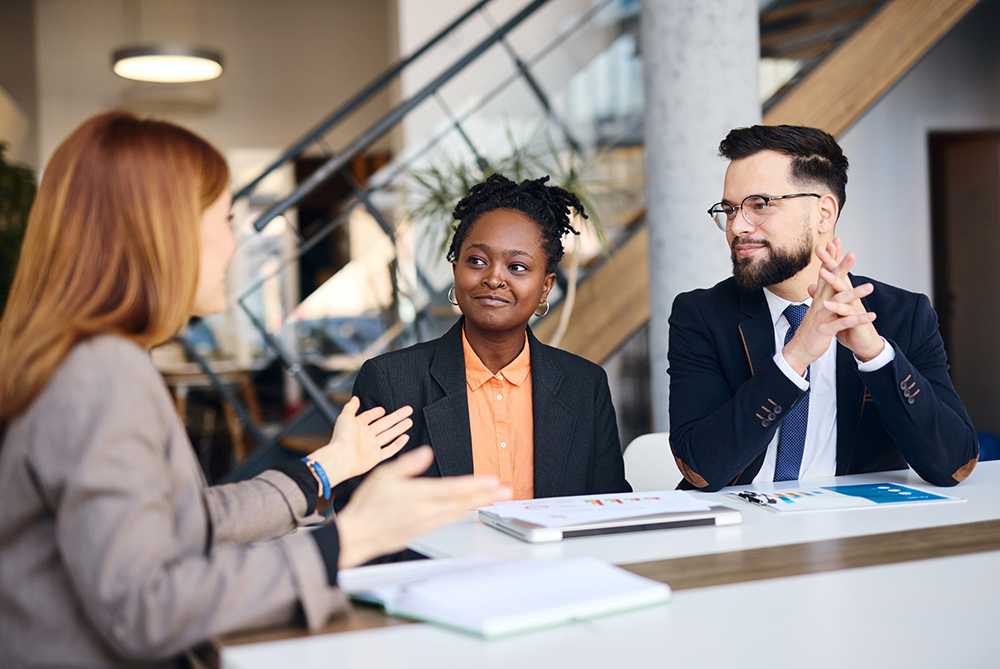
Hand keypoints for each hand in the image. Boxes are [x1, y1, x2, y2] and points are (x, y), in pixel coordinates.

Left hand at [306, 397, 413, 488]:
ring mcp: (372, 446)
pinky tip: (405, 437)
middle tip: (408, 410)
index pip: (369, 417)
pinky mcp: (376, 456)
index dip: (376, 413)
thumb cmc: (341, 438)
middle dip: (397, 417)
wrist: (342, 457)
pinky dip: (398, 444)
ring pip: (389, 435)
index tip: (383, 409)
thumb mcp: (345, 416)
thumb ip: (351, 407)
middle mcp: (366, 436)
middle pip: (385, 424)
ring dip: (399, 428)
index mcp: (358, 426)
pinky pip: (390, 449)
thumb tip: (355, 398)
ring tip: (409, 421)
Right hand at [335, 446, 510, 567]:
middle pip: (461, 502)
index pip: (453, 489)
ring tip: (492, 498)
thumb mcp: (384, 474)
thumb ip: (408, 463)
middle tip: (506, 491)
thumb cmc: (367, 505)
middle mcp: (425, 511)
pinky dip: (461, 513)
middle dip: (485, 496)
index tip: (493, 481)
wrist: (357, 534)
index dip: (476, 485)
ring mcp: (425, 523)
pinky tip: (467, 509)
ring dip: (476, 505)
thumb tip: (426, 452)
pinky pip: (447, 521)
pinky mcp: (421, 531)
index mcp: (418, 495)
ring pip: (457, 513)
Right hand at [783, 238, 881, 374]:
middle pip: (831, 282)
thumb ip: (819, 295)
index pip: (825, 274)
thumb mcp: (815, 309)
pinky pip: (843, 323)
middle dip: (841, 267)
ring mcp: (822, 315)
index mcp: (819, 298)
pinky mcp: (825, 329)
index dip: (830, 258)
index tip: (835, 243)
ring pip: (839, 301)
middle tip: (852, 254)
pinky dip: (857, 319)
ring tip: (870, 287)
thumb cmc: (810, 329)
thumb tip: (819, 283)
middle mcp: (819, 303)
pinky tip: (871, 315)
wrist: (799, 349)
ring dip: (855, 293)